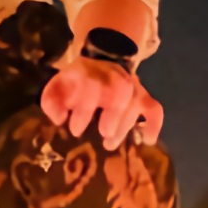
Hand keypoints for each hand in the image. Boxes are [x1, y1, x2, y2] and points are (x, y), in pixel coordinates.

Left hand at [40, 57, 164, 150]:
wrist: (100, 63)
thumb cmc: (75, 84)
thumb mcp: (58, 87)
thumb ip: (52, 102)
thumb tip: (60, 119)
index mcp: (89, 73)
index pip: (92, 86)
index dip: (85, 110)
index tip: (76, 130)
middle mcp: (114, 77)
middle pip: (120, 93)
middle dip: (112, 118)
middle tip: (102, 138)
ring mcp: (132, 86)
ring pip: (136, 104)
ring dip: (124, 127)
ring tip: (110, 144)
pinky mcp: (144, 96)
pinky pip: (155, 109)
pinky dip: (154, 124)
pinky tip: (147, 140)